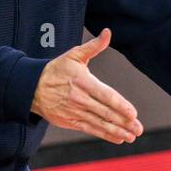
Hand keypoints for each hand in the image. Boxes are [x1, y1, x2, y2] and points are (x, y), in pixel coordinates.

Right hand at [30, 29, 142, 143]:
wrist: (31, 87)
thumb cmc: (57, 69)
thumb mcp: (74, 55)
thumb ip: (93, 46)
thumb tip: (107, 33)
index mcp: (83, 81)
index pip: (105, 95)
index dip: (120, 105)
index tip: (133, 113)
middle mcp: (80, 98)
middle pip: (105, 112)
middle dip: (123, 122)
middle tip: (138, 128)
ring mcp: (74, 111)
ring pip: (99, 123)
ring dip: (117, 131)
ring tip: (132, 136)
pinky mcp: (70, 121)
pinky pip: (90, 129)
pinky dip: (105, 134)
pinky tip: (118, 138)